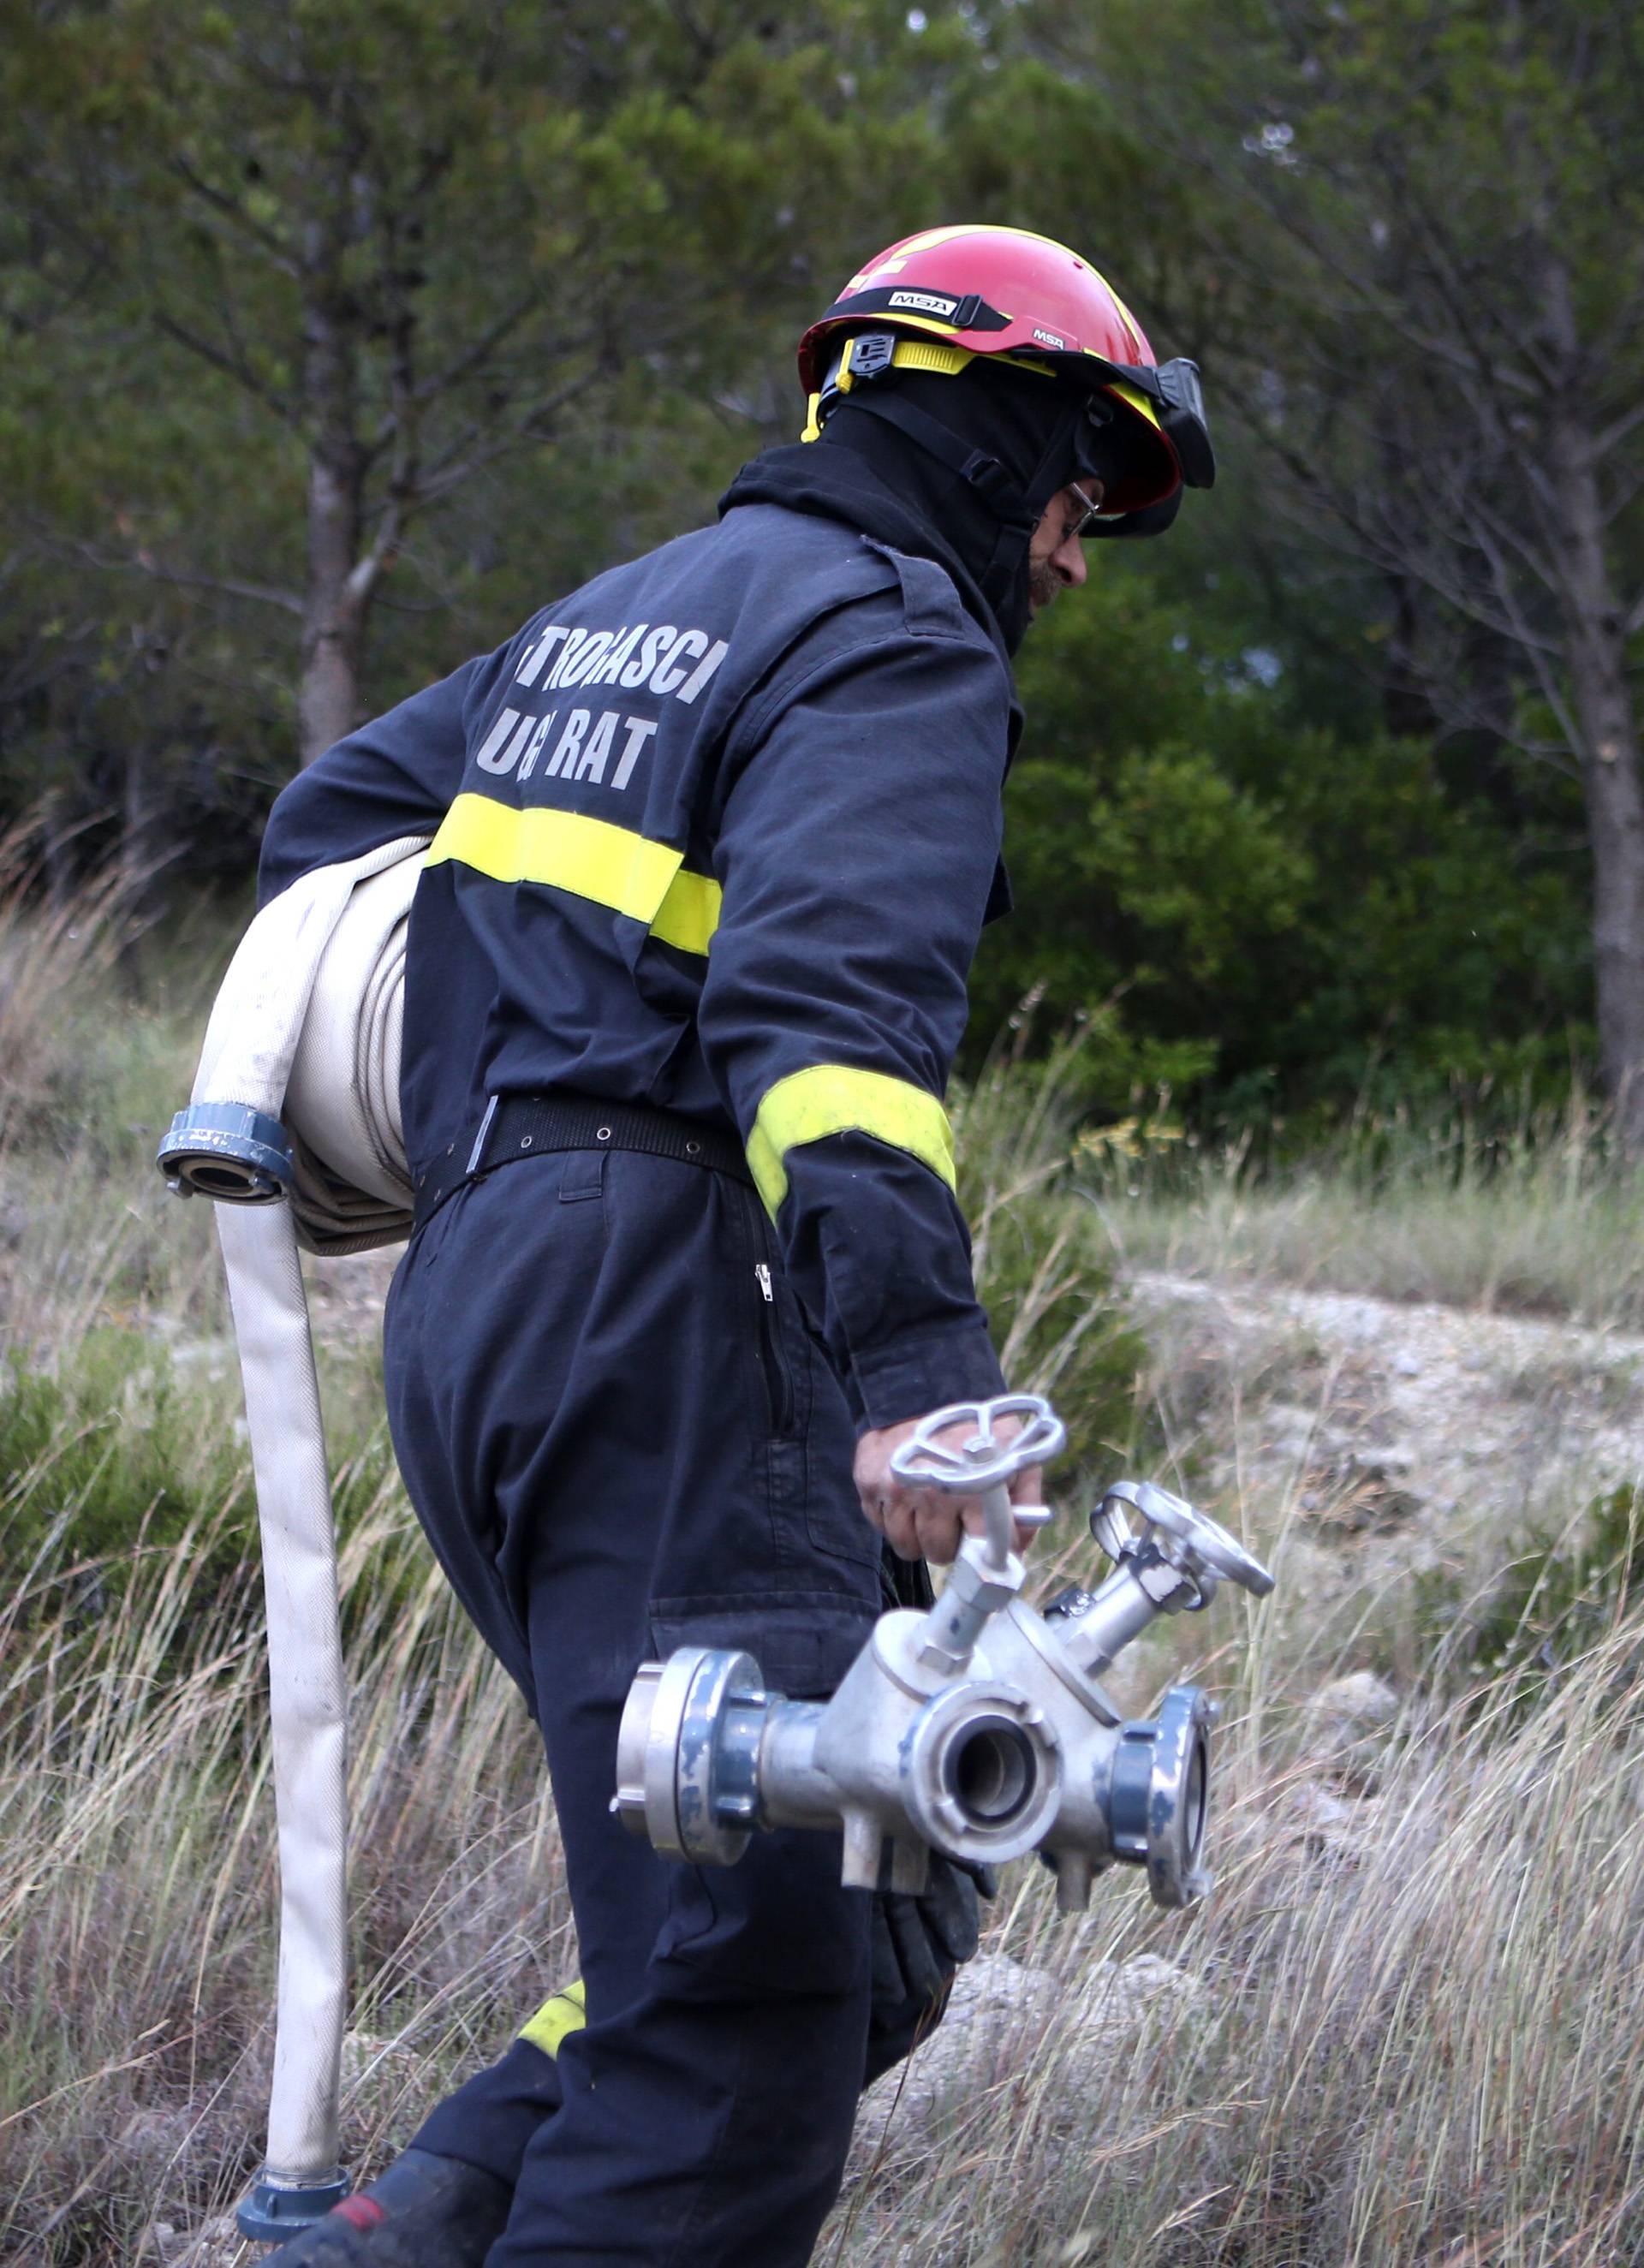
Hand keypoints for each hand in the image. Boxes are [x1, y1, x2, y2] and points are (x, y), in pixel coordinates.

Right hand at [853, 1409, 1043, 1565]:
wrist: (923, 1385)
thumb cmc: (974, 1427)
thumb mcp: (1013, 1455)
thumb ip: (1023, 1504)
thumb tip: (1017, 1550)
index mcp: (972, 1490)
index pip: (979, 1550)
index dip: (982, 1554)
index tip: (983, 1551)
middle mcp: (930, 1495)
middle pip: (938, 1555)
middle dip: (948, 1541)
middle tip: (953, 1516)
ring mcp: (895, 1491)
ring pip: (906, 1546)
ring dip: (918, 1533)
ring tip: (928, 1505)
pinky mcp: (867, 1484)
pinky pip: (880, 1527)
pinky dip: (893, 1517)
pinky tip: (905, 1494)